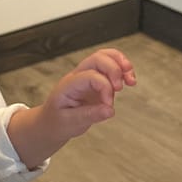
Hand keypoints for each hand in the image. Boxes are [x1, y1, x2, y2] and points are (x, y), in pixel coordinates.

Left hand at [8, 48, 135, 168]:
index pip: (90, 76)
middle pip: (98, 58)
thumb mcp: (69, 123)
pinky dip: (122, 70)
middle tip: (120, 87)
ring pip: (105, 58)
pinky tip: (129, 80)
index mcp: (68, 85)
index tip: (108, 105)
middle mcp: (78, 77)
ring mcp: (88, 77)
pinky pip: (110, 68)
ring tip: (131, 80)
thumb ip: (89, 116)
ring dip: (121, 65)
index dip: (104, 88)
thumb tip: (110, 110)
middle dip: (114, 69)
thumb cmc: (56, 121)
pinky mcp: (97, 83)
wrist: (50, 123)